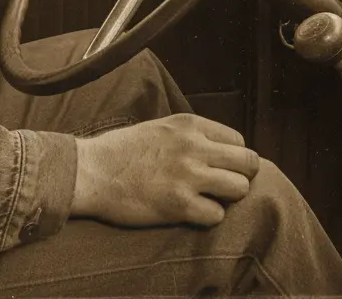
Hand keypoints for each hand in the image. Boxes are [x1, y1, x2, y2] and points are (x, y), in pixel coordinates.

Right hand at [70, 113, 259, 226]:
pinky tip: (191, 211)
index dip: (234, 157)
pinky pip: (217, 215)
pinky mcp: (179, 205)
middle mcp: (193, 146)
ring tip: (210, 198)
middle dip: (242, 176)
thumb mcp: (161, 128)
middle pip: (248, 163)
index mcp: (189, 124)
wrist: (93, 171)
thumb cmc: (123, 150)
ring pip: (240, 188)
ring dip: (228, 197)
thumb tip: (219, 151)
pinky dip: (208, 217)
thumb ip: (191, 136)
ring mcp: (188, 176)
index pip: (239, 140)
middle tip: (225, 186)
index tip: (222, 167)